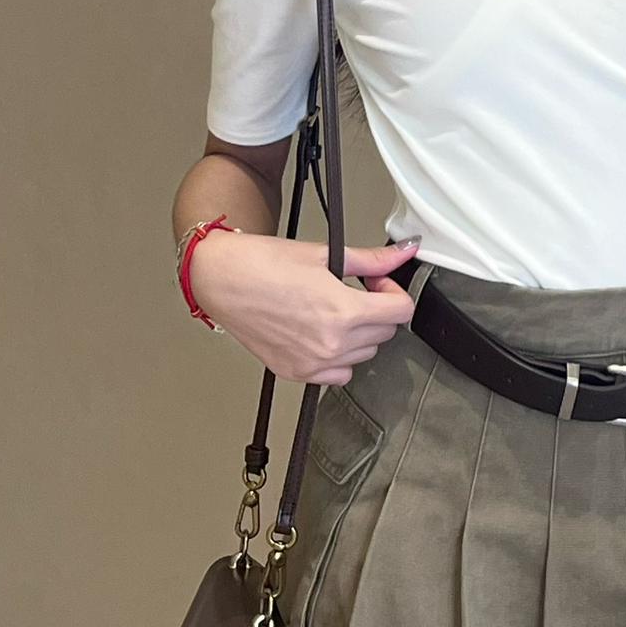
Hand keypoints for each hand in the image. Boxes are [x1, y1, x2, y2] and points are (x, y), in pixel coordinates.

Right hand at [190, 231, 422, 381]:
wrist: (222, 279)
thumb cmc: (264, 263)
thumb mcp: (325, 254)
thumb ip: (372, 260)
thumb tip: (403, 252)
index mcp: (343, 312)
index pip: (401, 311)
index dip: (394, 291)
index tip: (377, 283)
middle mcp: (332, 344)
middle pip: (385, 333)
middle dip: (377, 309)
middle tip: (355, 290)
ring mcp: (314, 364)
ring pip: (364, 354)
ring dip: (360, 333)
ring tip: (334, 310)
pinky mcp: (297, 373)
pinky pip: (339, 374)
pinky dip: (339, 357)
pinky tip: (322, 333)